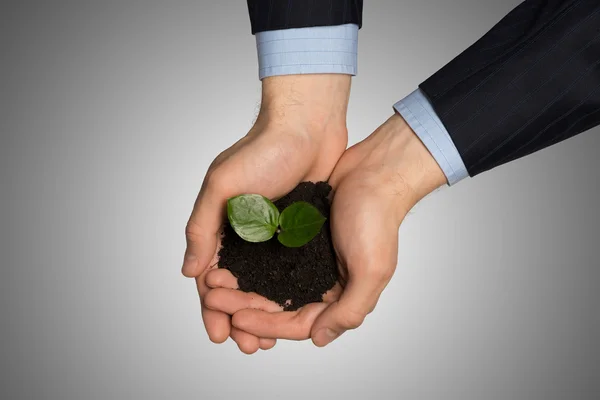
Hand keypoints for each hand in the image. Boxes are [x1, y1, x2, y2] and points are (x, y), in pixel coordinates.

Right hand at [182, 74, 350, 352]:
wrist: (308, 125)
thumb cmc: (264, 149)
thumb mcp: (224, 184)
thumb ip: (203, 226)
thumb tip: (189, 271)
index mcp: (219, 223)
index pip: (209, 275)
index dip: (212, 307)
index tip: (220, 334)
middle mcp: (242, 231)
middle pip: (236, 285)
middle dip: (238, 317)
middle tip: (248, 346)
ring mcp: (269, 233)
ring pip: (262, 282)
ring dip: (262, 309)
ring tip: (271, 337)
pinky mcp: (295, 230)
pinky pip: (287, 268)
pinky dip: (285, 290)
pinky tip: (292, 308)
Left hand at [207, 113, 445, 346]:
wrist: (375, 172)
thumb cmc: (377, 219)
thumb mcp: (371, 270)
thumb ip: (349, 310)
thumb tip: (321, 339)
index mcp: (340, 295)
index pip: (298, 323)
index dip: (266, 324)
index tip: (236, 318)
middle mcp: (322, 282)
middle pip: (277, 306)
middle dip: (244, 305)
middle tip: (214, 298)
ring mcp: (309, 260)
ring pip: (267, 282)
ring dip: (242, 284)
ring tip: (215, 279)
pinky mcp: (298, 237)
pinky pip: (267, 256)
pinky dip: (248, 260)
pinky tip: (229, 258)